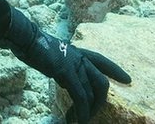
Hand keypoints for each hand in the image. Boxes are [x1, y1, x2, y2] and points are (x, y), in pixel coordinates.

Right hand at [0, 8, 130, 122]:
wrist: (26, 38)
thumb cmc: (36, 46)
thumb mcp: (56, 57)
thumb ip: (65, 69)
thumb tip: (67, 83)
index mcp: (78, 52)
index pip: (102, 60)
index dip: (116, 70)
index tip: (128, 79)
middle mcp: (80, 57)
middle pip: (102, 81)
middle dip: (101, 100)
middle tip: (94, 113)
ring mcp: (74, 64)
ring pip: (92, 91)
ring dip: (89, 109)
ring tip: (83, 120)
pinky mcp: (66, 72)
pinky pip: (79, 95)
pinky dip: (81, 109)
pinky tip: (78, 119)